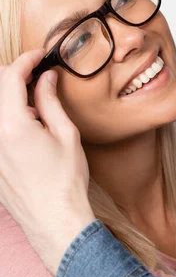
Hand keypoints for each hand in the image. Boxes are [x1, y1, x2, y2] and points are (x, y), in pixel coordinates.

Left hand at [0, 49, 94, 273]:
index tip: (40, 56)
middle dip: (15, 76)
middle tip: (38, 77)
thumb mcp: (66, 135)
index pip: (10, 77)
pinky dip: (8, 119)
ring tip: (37, 110)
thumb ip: (51, 101)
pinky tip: (28, 130)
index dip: (26, 60)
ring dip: (12, 100)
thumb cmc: (65, 182)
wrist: (54, 221)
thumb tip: (46, 78)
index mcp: (12, 125)